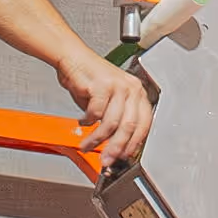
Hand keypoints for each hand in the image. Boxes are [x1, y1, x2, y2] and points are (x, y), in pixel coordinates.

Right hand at [58, 47, 155, 172]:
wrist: (73, 58)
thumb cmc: (90, 79)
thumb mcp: (109, 102)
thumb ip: (115, 121)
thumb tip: (116, 147)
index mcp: (138, 93)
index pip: (144, 124)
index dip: (134, 144)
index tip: (124, 157)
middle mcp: (132, 88)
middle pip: (129, 126)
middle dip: (116, 148)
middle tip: (106, 160)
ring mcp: (118, 85)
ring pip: (112, 123)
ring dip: (97, 139)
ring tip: (87, 145)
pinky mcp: (102, 85)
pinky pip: (96, 113)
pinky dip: (87, 122)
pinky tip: (82, 122)